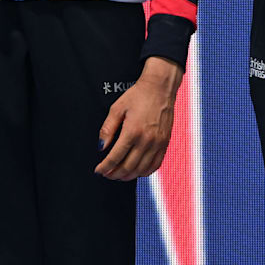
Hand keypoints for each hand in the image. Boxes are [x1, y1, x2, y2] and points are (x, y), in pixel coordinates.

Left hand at [96, 56, 180, 179]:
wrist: (160, 88)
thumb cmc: (139, 95)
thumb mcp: (117, 109)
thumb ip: (107, 129)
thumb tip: (101, 147)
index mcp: (132, 131)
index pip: (115, 157)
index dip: (104, 167)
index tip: (98, 170)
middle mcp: (146, 140)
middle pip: (127, 167)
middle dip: (114, 174)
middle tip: (107, 174)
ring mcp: (158, 143)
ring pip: (141, 170)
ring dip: (128, 176)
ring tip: (119, 175)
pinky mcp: (165, 143)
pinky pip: (155, 165)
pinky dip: (144, 172)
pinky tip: (137, 171)